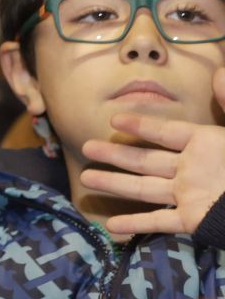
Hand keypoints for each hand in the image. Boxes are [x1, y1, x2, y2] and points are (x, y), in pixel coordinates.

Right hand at [81, 70, 224, 238]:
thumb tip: (219, 71)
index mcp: (206, 145)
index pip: (166, 131)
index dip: (141, 125)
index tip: (114, 118)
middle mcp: (192, 169)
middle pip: (146, 160)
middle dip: (116, 154)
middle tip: (87, 147)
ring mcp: (190, 195)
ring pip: (145, 188)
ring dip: (116, 184)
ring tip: (87, 179)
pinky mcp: (193, 219)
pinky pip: (160, 221)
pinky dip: (137, 224)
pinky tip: (112, 227)